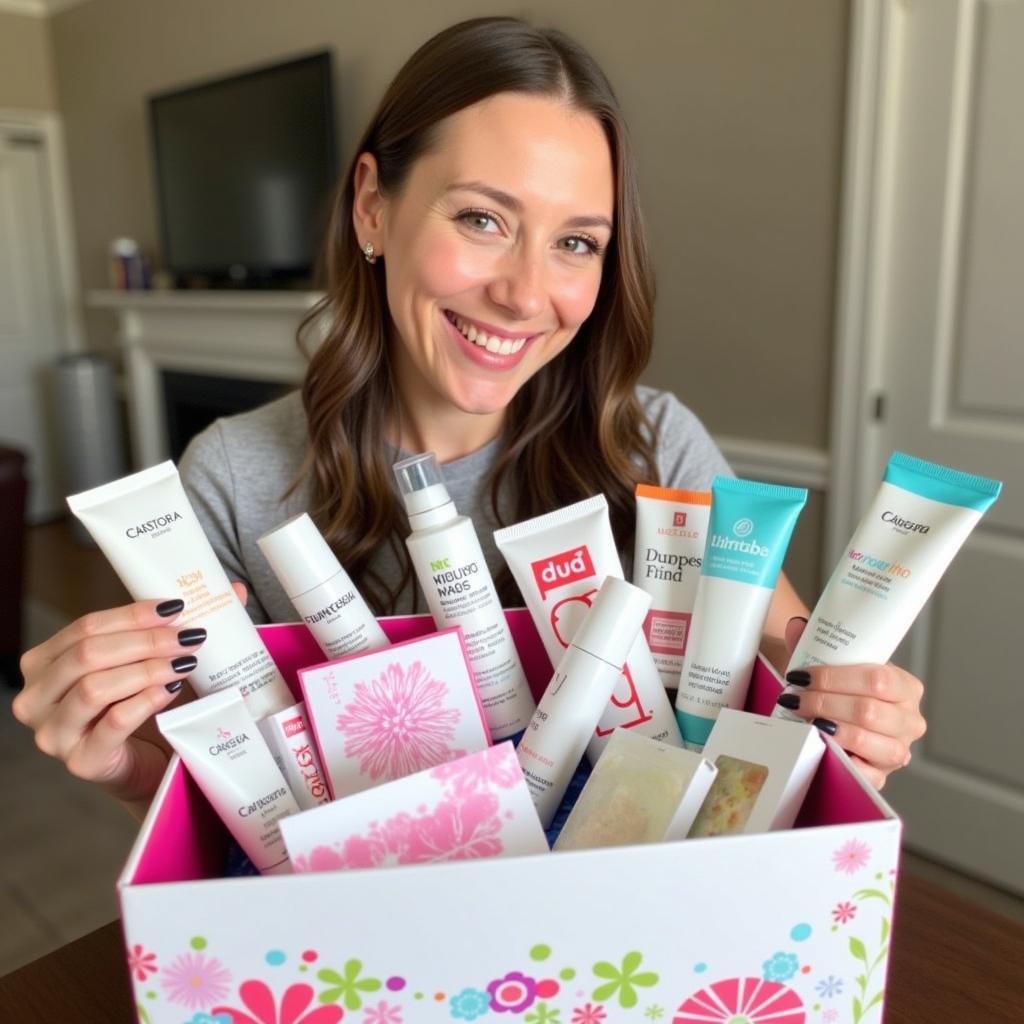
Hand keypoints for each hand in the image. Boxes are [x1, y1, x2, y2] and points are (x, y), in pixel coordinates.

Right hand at [12, 583, 245, 803]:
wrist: (149, 765)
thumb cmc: (145, 708)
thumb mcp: (154, 662)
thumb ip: (183, 625)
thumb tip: (234, 590)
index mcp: (46, 664)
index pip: (85, 627)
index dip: (132, 614)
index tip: (176, 607)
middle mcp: (38, 698)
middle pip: (88, 654)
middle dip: (145, 640)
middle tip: (190, 636)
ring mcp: (55, 734)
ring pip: (95, 687)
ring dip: (147, 668)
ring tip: (185, 661)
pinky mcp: (82, 762)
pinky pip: (113, 722)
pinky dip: (146, 700)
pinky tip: (171, 688)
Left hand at [778, 616, 926, 789]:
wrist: (837, 716)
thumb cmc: (838, 688)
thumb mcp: (830, 663)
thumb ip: (814, 643)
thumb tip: (797, 626)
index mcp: (906, 687)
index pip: (877, 679)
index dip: (834, 678)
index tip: (802, 676)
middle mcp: (909, 719)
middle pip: (867, 710)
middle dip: (823, 702)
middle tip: (795, 698)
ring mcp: (898, 750)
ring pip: (865, 739)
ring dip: (827, 727)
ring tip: (802, 718)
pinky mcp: (881, 775)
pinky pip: (863, 773)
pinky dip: (838, 758)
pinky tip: (819, 745)